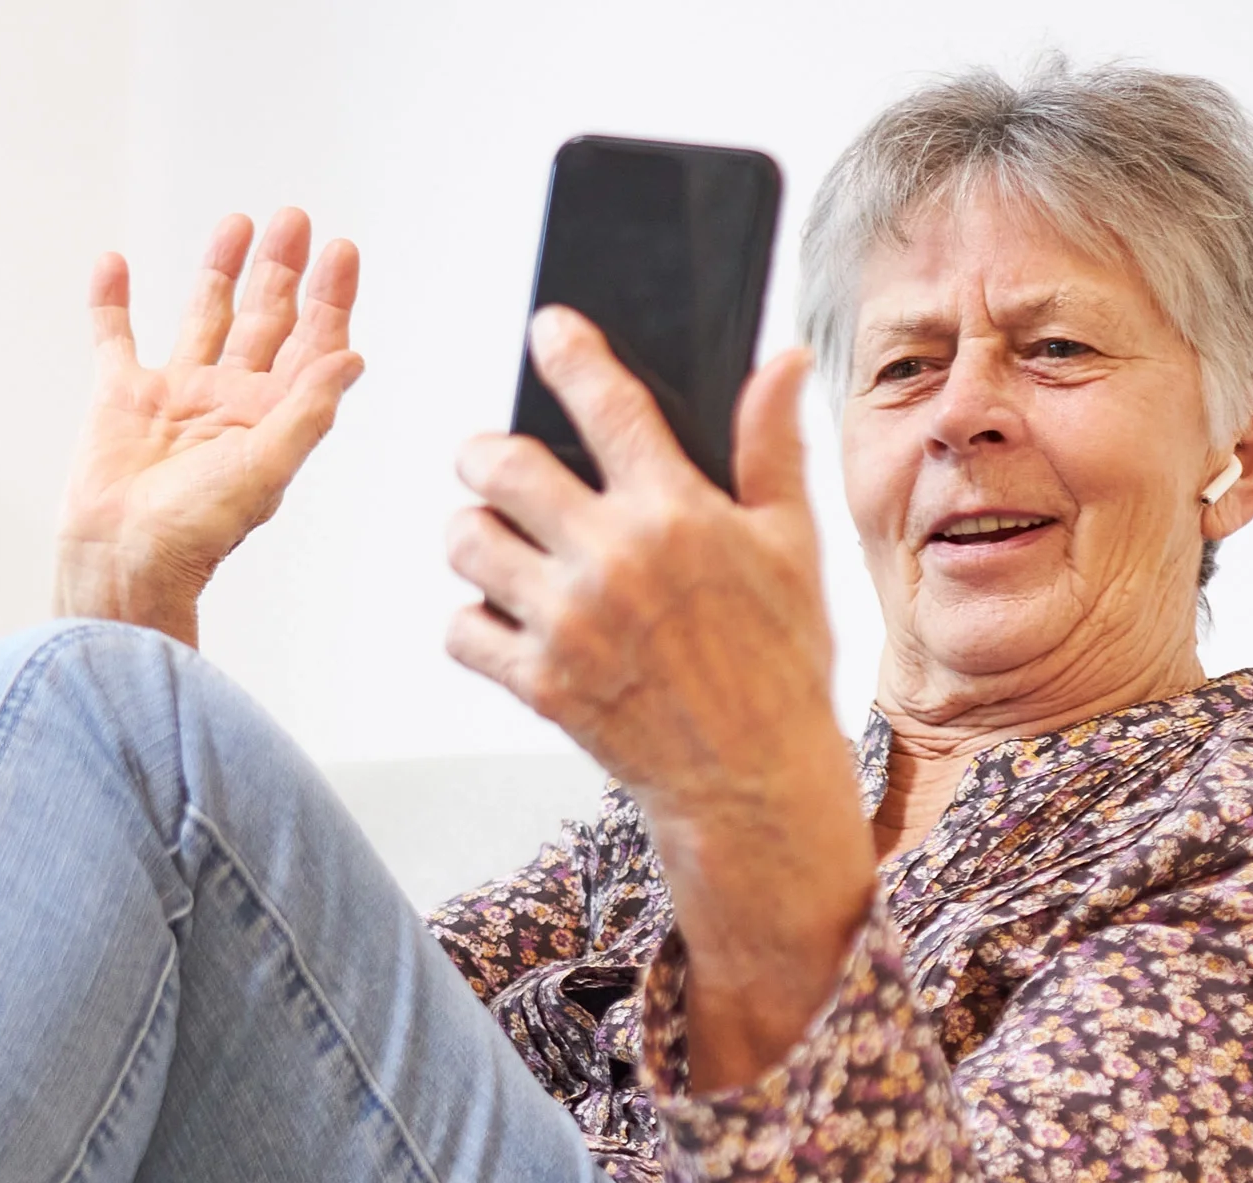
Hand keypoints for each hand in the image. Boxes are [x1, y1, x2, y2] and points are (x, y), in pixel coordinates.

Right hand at [56, 209, 362, 645]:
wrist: (122, 560)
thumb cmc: (196, 530)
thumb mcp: (266, 466)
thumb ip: (308, 409)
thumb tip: (354, 358)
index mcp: (269, 419)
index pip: (309, 345)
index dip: (329, 297)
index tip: (340, 249)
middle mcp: (227, 402)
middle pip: (263, 320)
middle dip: (280, 270)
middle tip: (295, 219)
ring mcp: (174, 397)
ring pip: (201, 316)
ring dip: (218, 271)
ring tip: (237, 223)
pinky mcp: (119, 399)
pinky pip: (115, 338)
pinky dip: (112, 301)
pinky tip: (115, 262)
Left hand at [443, 307, 877, 1088]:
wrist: (754, 782)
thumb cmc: (781, 661)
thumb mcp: (791, 547)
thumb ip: (772, 449)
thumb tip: (778, 360)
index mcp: (678, 513)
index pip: (606, 404)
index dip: (569, 352)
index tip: (548, 329)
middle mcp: (614, 559)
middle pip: (499, 466)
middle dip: (485, 454)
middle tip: (492, 462)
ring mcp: (568, 623)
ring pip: (466, 540)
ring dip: (472, 532)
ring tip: (495, 541)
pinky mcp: (538, 682)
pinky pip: (461, 627)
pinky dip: (471, 618)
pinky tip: (502, 616)